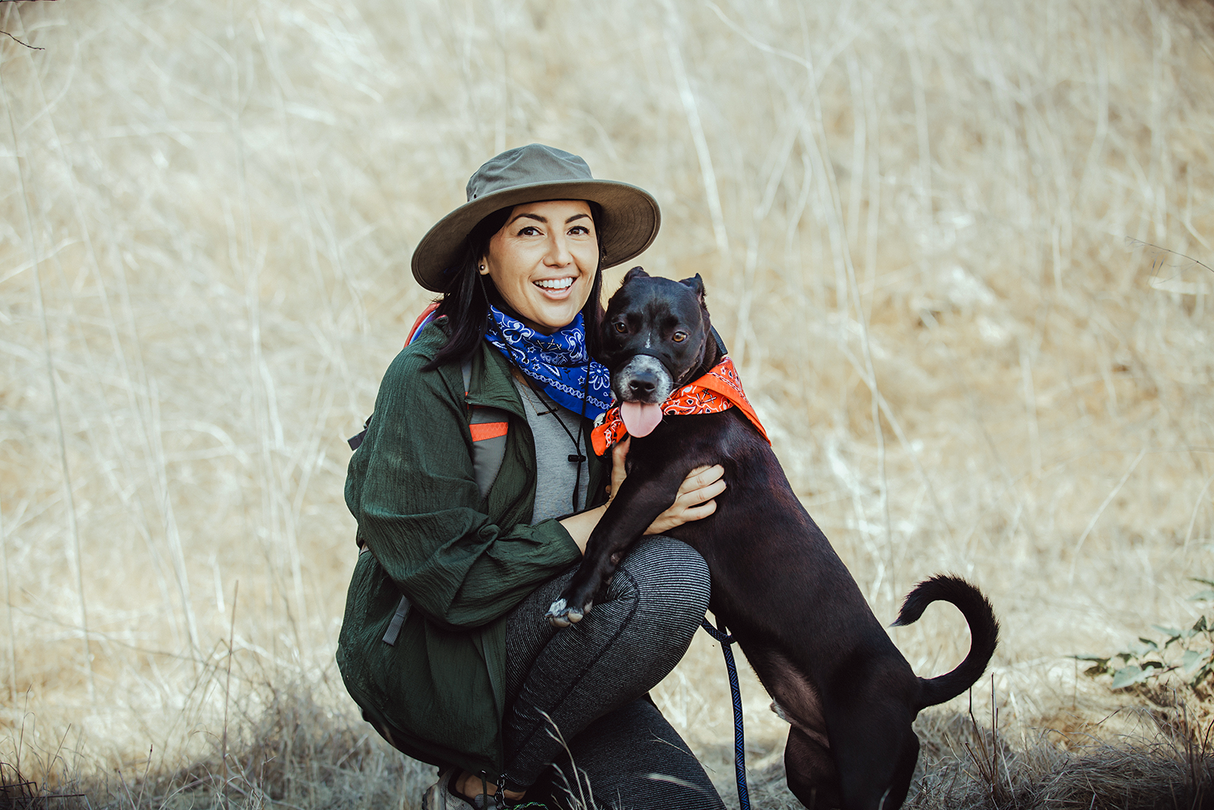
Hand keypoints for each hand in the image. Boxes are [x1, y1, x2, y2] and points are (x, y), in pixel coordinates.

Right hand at [609, 438, 725, 534]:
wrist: (623, 523)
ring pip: (703, 496)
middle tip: (720, 467)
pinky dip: (709, 508)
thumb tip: (625, 439)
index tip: (707, 454)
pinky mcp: (678, 520)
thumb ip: (621, 455)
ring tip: (722, 483)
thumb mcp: (620, 475)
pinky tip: (713, 503)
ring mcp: (676, 507)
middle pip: (700, 480)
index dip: (700, 461)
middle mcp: (672, 492)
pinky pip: (698, 514)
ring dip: (716, 489)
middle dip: (714, 473)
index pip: (686, 467)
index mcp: (662, 479)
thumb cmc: (623, 496)